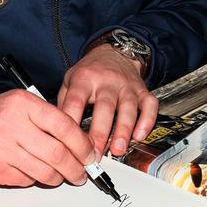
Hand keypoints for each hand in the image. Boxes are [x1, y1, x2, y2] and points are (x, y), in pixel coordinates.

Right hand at [0, 90, 94, 187]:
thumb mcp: (19, 104)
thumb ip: (47, 119)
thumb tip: (79, 142)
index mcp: (23, 104)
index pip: (63, 125)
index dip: (82, 144)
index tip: (89, 154)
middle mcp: (12, 125)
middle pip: (57, 154)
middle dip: (75, 168)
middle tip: (81, 173)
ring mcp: (1, 149)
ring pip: (44, 173)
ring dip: (57, 178)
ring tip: (60, 175)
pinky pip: (26, 181)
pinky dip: (33, 180)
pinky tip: (31, 172)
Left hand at [58, 44, 158, 159]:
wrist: (114, 52)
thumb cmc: (90, 72)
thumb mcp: (69, 80)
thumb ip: (63, 103)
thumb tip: (56, 130)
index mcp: (85, 79)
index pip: (76, 101)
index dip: (71, 122)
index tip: (68, 143)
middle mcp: (107, 82)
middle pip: (104, 107)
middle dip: (99, 133)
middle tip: (94, 154)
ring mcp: (127, 86)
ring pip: (128, 108)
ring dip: (123, 131)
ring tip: (117, 149)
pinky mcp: (142, 91)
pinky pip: (149, 106)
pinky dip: (147, 121)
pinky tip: (140, 136)